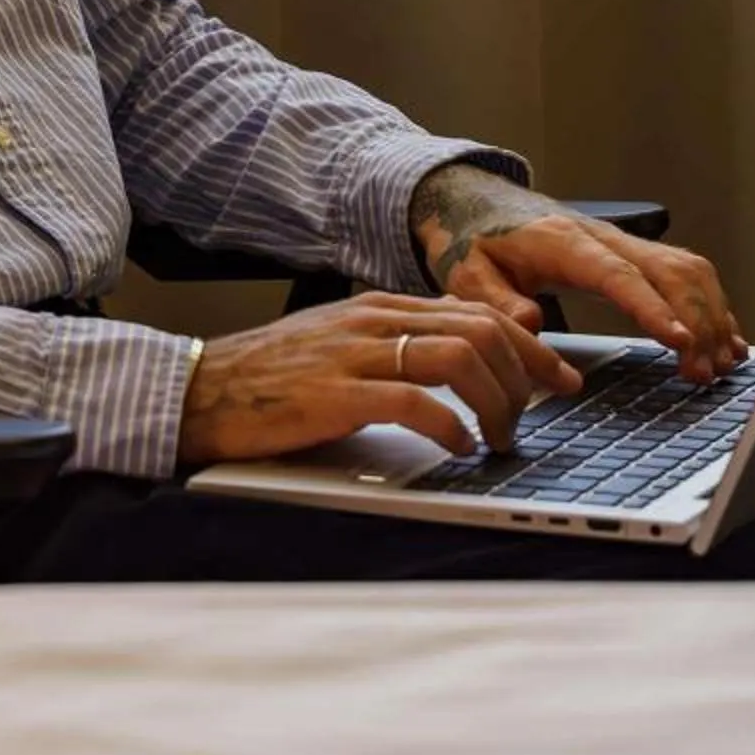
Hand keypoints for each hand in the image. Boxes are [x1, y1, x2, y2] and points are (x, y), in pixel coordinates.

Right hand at [174, 293, 580, 470]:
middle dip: (526, 375)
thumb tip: (466, 362)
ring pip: (459, 358)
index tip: (557, 380)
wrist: (197, 390)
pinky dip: (451, 426)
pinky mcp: (335, 394)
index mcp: (377, 307)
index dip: (528, 348)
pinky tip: (458, 447)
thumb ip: (397, 346)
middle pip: (480, 330)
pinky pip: (415, 402)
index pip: (476, 312)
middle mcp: (371, 321)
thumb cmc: (269, 379)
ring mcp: (354, 354)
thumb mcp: (341, 347)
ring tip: (499, 438)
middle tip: (541, 414)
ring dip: (496, 404)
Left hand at [409, 163, 748, 384]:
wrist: (475, 204)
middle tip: (702, 372)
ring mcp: (623, 242)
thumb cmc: (474, 242)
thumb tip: (532, 324)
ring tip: (720, 364)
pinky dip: (712, 304)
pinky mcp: (634, 254)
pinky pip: (686, 272)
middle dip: (696, 322)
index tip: (679, 341)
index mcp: (562, 243)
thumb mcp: (467, 273)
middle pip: (667, 271)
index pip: (618, 275)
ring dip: (711, 315)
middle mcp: (602, 238)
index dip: (652, 308)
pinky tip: (724, 340)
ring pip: (687, 269)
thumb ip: (496, 299)